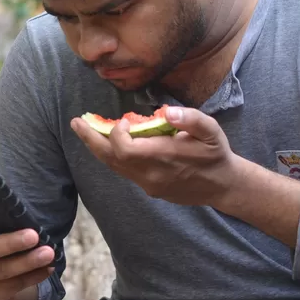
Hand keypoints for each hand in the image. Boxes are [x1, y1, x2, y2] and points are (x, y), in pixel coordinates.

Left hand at [71, 106, 238, 206]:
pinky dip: (111, 156)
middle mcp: (151, 174)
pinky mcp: (149, 188)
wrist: (223, 185)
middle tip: (76, 122)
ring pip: (114, 167)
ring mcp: (149, 184)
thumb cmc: (216, 153)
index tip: (124, 121)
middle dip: (92, 139)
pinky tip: (106, 143)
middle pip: (111, 160)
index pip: (125, 149)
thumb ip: (190, 119)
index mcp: (164, 158)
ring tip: (84, 129)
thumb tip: (167, 111)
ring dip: (98, 148)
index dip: (117, 134)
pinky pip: (123, 171)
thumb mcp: (211, 131)